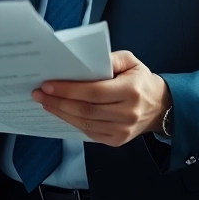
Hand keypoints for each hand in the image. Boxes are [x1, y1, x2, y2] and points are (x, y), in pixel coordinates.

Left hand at [33, 50, 172, 146]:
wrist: (160, 107)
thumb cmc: (141, 80)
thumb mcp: (131, 61)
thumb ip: (109, 58)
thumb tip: (83, 61)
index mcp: (131, 91)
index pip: (94, 92)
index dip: (68, 89)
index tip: (47, 84)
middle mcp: (127, 113)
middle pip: (85, 110)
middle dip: (58, 101)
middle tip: (38, 94)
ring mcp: (122, 130)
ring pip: (84, 123)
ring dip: (61, 113)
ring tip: (44, 102)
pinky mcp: (116, 141)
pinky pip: (88, 132)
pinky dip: (71, 122)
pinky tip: (60, 112)